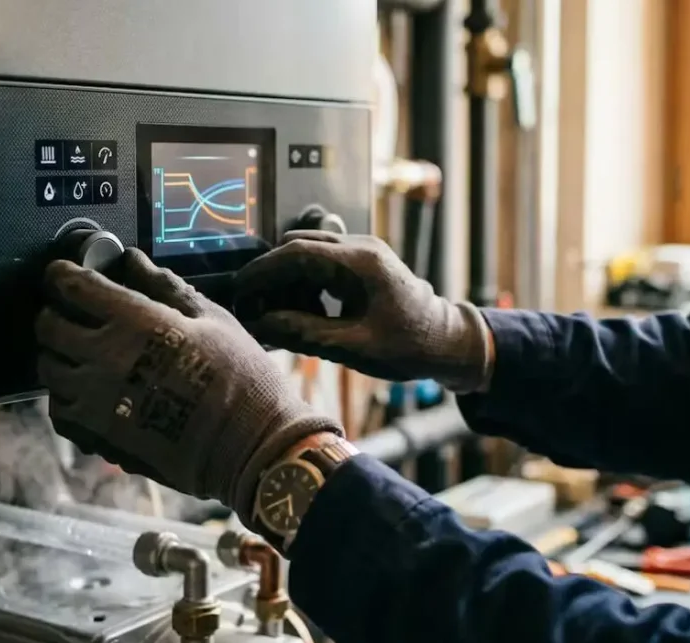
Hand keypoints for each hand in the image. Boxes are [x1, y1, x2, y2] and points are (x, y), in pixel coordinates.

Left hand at [34, 249, 341, 517]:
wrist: (251, 447)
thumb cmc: (242, 379)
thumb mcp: (213, 320)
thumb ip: (166, 288)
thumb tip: (133, 262)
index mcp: (135, 323)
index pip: (72, 286)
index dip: (62, 275)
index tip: (65, 274)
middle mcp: (105, 359)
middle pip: (47, 326)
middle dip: (56, 312)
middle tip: (75, 312)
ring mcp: (96, 402)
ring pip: (47, 368)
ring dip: (58, 355)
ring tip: (85, 353)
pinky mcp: (98, 436)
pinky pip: (59, 410)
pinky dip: (66, 396)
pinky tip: (91, 391)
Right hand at [233, 230, 491, 392]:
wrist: (448, 342)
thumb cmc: (409, 347)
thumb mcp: (353, 346)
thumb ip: (304, 332)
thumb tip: (261, 324)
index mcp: (361, 262)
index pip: (296, 252)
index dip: (263, 271)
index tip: (241, 290)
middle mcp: (361, 248)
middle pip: (299, 247)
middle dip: (273, 276)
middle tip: (256, 307)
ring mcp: (363, 253)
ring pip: (309, 254)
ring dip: (290, 282)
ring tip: (282, 317)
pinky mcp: (363, 264)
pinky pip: (324, 264)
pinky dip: (308, 285)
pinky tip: (307, 314)